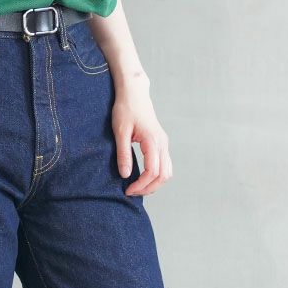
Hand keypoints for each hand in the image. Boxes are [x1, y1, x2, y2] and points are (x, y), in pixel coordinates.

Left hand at [112, 80, 172, 196]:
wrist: (134, 94)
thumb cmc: (125, 109)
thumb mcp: (120, 132)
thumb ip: (123, 154)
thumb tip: (125, 175)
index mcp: (152, 141)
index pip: (152, 171)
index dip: (141, 185)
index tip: (128, 190)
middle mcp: (162, 143)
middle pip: (164, 175)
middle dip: (149, 188)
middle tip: (132, 193)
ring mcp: (164, 143)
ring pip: (167, 172)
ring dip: (155, 184)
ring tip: (138, 188)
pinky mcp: (162, 143)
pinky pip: (165, 165)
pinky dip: (158, 176)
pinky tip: (144, 178)